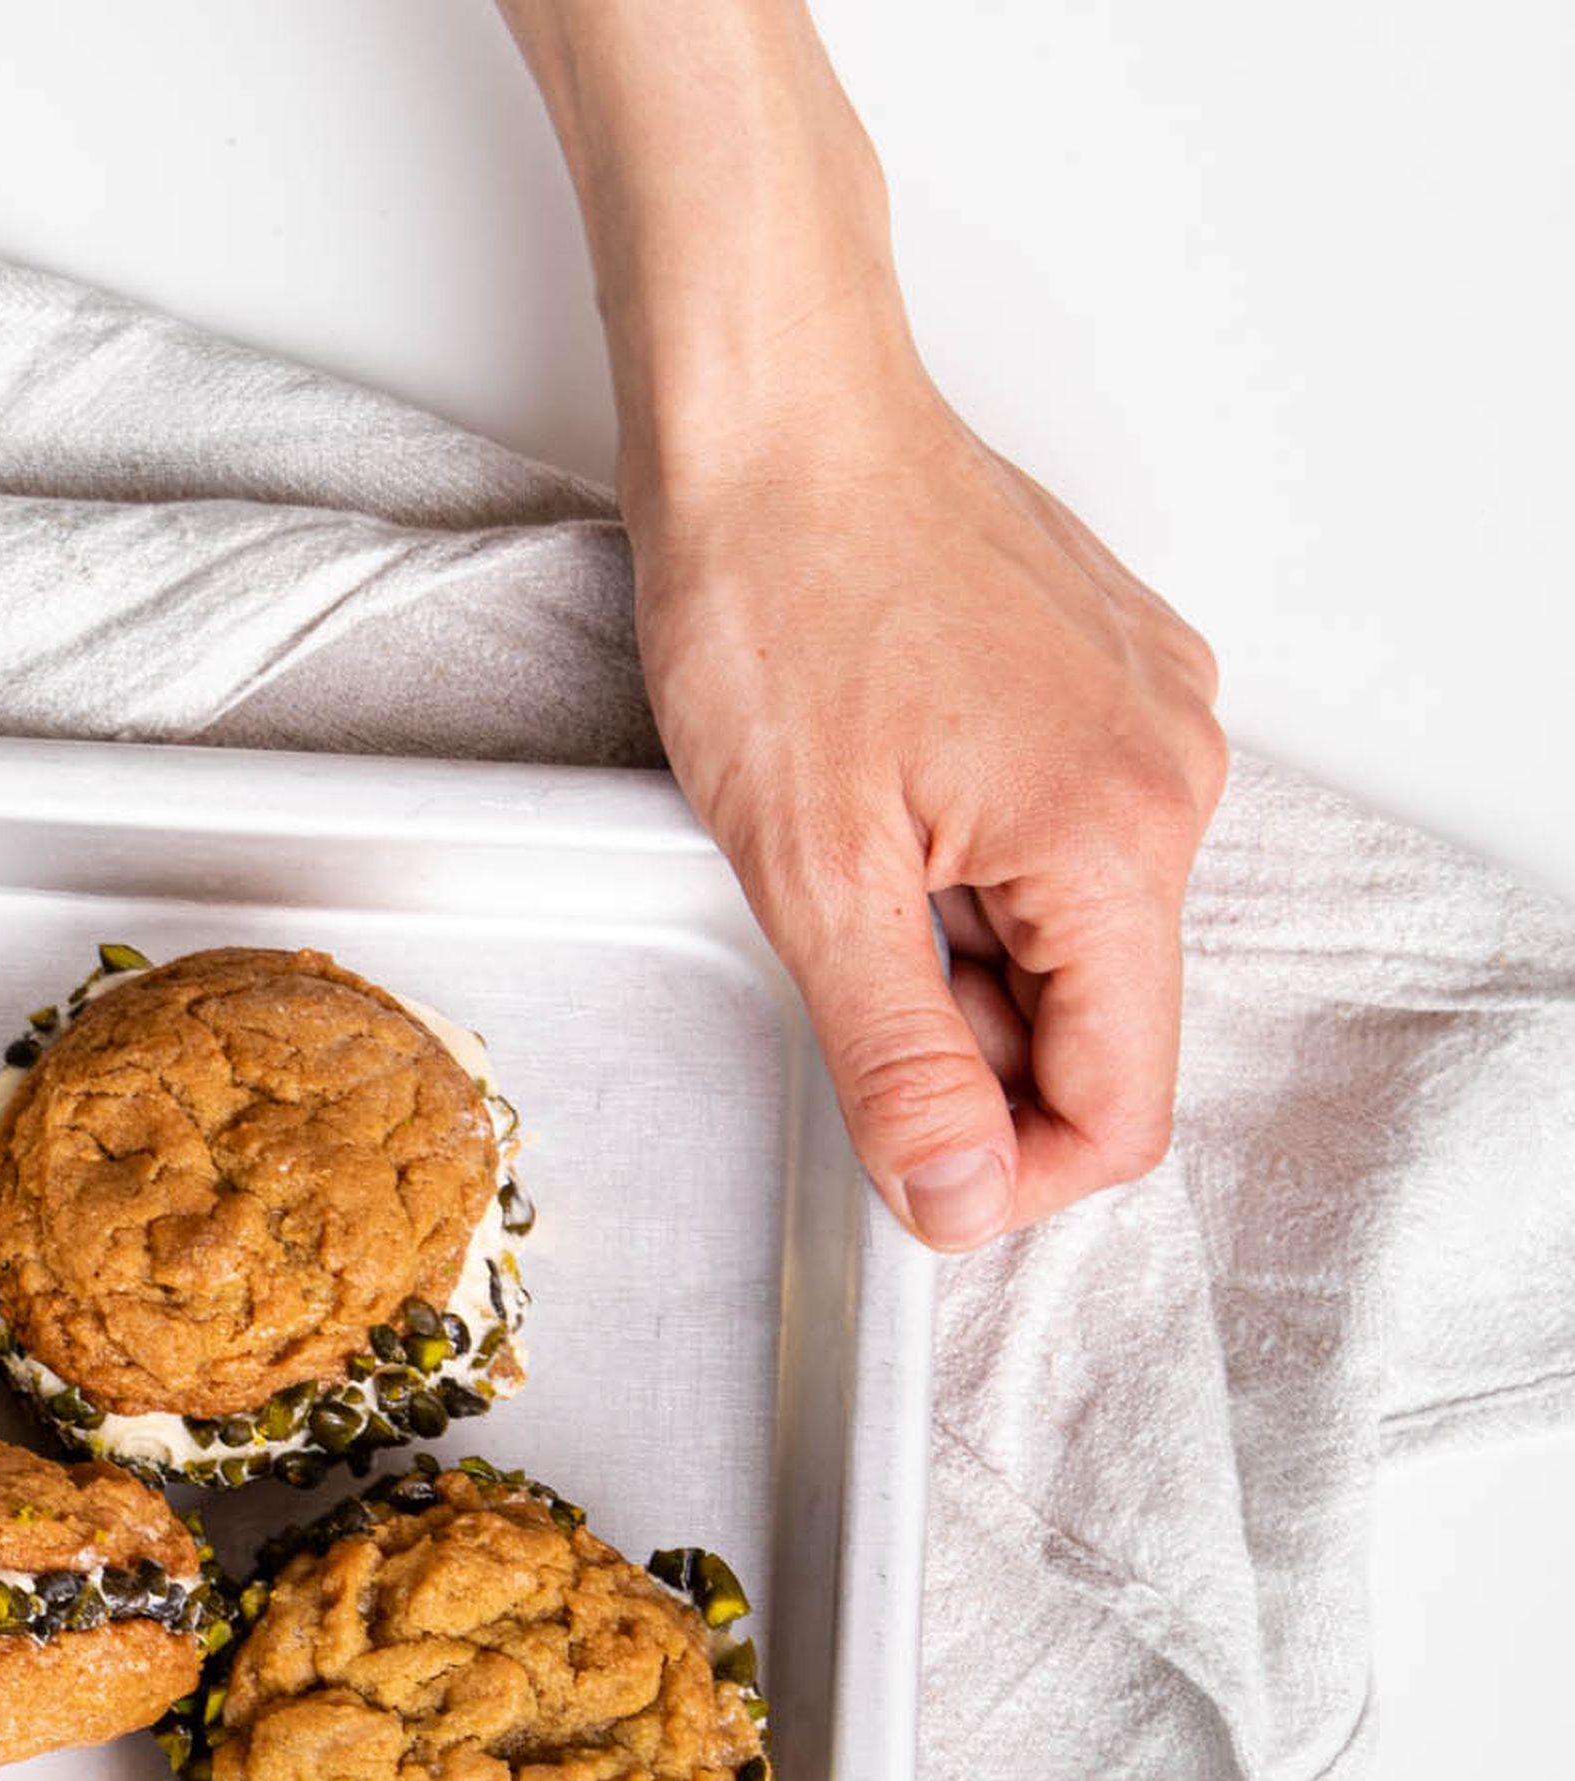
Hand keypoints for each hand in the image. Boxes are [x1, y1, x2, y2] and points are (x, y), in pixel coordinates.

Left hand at [633, 362, 1225, 1246]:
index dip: (1011, 1167)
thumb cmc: (779, 596)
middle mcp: (1173, 771)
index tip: (911, 1167)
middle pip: (1100, 1017)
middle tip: (832, 956)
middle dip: (966, 1040)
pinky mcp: (1105, 679)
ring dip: (955, 946)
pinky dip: (967, 863)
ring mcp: (1150, 716)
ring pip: (1071, 929)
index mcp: (1120, 834)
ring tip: (847, 850)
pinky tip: (881, 796)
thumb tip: (957, 1195)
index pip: (1124, 1101)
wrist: (773, 419)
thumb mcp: (812, 874)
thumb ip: (896, 1058)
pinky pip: (1058, 837)